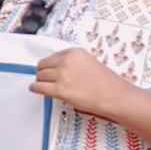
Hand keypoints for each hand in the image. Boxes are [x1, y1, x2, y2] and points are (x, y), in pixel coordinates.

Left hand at [31, 48, 150, 126]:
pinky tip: (36, 89)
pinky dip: (35, 88)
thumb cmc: (106, 83)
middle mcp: (66, 61)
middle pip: (43, 66)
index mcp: (74, 52)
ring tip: (44, 85)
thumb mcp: (89, 63)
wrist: (115, 96)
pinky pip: (38, 87)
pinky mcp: (60, 90)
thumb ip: (72, 62)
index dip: (50, 65)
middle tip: (46, 79)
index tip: (49, 70)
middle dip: (43, 73)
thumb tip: (57, 67)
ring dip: (40, 81)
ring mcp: (62, 75)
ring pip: (40, 76)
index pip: (52, 57)